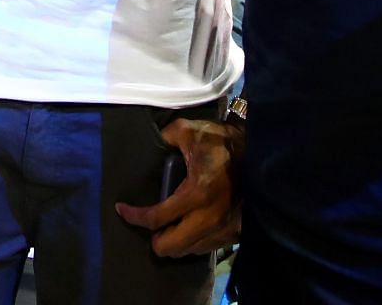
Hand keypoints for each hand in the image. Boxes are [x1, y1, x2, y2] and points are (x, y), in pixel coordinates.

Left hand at [115, 117, 243, 256]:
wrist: (259, 152)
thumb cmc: (222, 142)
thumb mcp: (189, 131)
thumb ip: (166, 136)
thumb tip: (154, 143)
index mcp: (196, 193)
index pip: (157, 218)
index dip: (134, 217)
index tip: (121, 210)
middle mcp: (209, 218)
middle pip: (170, 247)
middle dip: (154, 238)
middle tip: (149, 224)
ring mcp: (223, 229)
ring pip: (187, 251)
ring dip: (174, 242)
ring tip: (167, 226)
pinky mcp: (234, 233)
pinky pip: (205, 247)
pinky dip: (192, 241)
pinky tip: (188, 227)